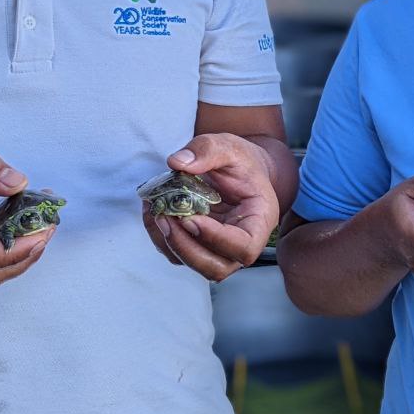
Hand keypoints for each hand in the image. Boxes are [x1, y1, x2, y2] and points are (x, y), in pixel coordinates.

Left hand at [142, 133, 277, 281]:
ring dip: (170, 244)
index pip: (245, 247)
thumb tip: (178, 163)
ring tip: (155, 212)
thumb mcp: (229, 146)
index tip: (190, 218)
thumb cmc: (240, 160)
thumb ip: (207, 150)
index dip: (216, 239)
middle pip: (217, 267)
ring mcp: (220, 247)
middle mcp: (242, 242)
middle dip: (185, 247)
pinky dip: (161, 238)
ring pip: (195, 264)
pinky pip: (178, 254)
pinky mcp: (200, 245)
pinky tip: (154, 212)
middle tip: (164, 218)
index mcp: (260, 220)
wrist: (239, 168)